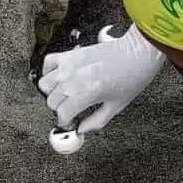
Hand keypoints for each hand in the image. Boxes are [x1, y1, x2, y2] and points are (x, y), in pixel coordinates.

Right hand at [37, 24, 165, 132]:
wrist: (137, 53)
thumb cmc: (132, 77)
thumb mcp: (116, 106)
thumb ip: (96, 121)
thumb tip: (82, 129)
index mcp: (85, 93)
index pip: (62, 114)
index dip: (66, 121)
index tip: (71, 122)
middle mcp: (73, 78)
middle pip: (51, 101)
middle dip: (60, 109)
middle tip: (71, 109)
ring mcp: (69, 64)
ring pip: (45, 84)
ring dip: (52, 92)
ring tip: (65, 95)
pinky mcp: (71, 54)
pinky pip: (48, 63)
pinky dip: (49, 72)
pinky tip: (58, 78)